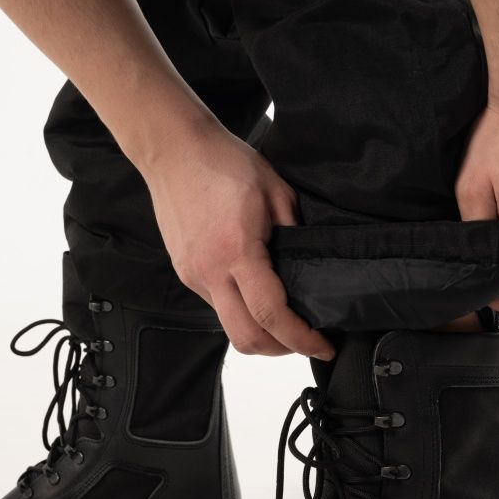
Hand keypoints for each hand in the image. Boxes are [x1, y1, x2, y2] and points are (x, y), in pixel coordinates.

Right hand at [141, 123, 334, 359]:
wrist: (174, 150)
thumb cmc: (224, 162)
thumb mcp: (277, 192)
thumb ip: (295, 233)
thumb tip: (307, 267)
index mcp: (237, 252)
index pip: (271, 315)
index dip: (301, 339)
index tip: (323, 346)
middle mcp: (210, 272)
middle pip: (246, 338)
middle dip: (280, 348)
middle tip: (305, 340)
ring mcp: (193, 275)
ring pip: (229, 326)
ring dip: (259, 331)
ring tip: (282, 318)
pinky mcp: (184, 272)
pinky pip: (216, 306)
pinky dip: (240, 311)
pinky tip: (254, 293)